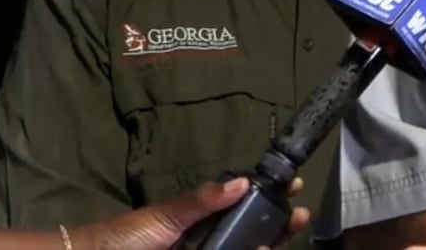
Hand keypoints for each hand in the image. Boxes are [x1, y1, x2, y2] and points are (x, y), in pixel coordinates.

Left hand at [69, 176, 310, 249]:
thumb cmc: (127, 237)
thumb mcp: (166, 215)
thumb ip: (202, 200)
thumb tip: (243, 181)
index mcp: (203, 221)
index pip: (244, 207)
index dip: (269, 199)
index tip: (293, 187)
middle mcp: (209, 241)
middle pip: (252, 234)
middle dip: (278, 225)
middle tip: (298, 215)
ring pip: (244, 249)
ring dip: (266, 244)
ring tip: (277, 238)